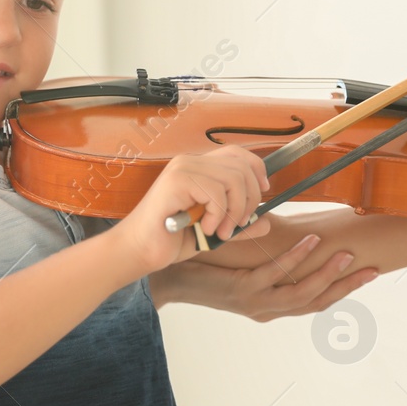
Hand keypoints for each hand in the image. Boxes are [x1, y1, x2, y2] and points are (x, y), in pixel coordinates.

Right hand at [111, 146, 271, 273]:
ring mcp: (182, 169)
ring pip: (232, 180)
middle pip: (241, 167)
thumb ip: (238, 225)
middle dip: (249, 200)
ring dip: (234, 211)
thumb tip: (267, 223)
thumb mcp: (213, 231)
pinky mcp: (176, 181)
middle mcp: (190, 162)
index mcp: (197, 168)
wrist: (139, 251)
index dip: (256, 171)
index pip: (238, 154)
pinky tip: (205, 228)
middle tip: (237, 225)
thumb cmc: (170, 240)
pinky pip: (216, 193)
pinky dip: (218, 215)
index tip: (262, 194)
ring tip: (221, 231)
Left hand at [152, 233, 378, 322]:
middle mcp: (267, 309)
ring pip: (300, 295)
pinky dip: (295, 259)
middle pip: (316, 303)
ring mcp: (255, 302)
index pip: (315, 301)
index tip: (368, 274)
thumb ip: (272, 255)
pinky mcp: (241, 290)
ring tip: (345, 255)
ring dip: (326, 274)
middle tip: (371, 270)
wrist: (170, 278)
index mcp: (271, 305)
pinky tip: (310, 242)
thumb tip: (297, 231)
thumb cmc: (208, 267)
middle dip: (345, 287)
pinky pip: (274, 275)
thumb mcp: (245, 264)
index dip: (343, 289)